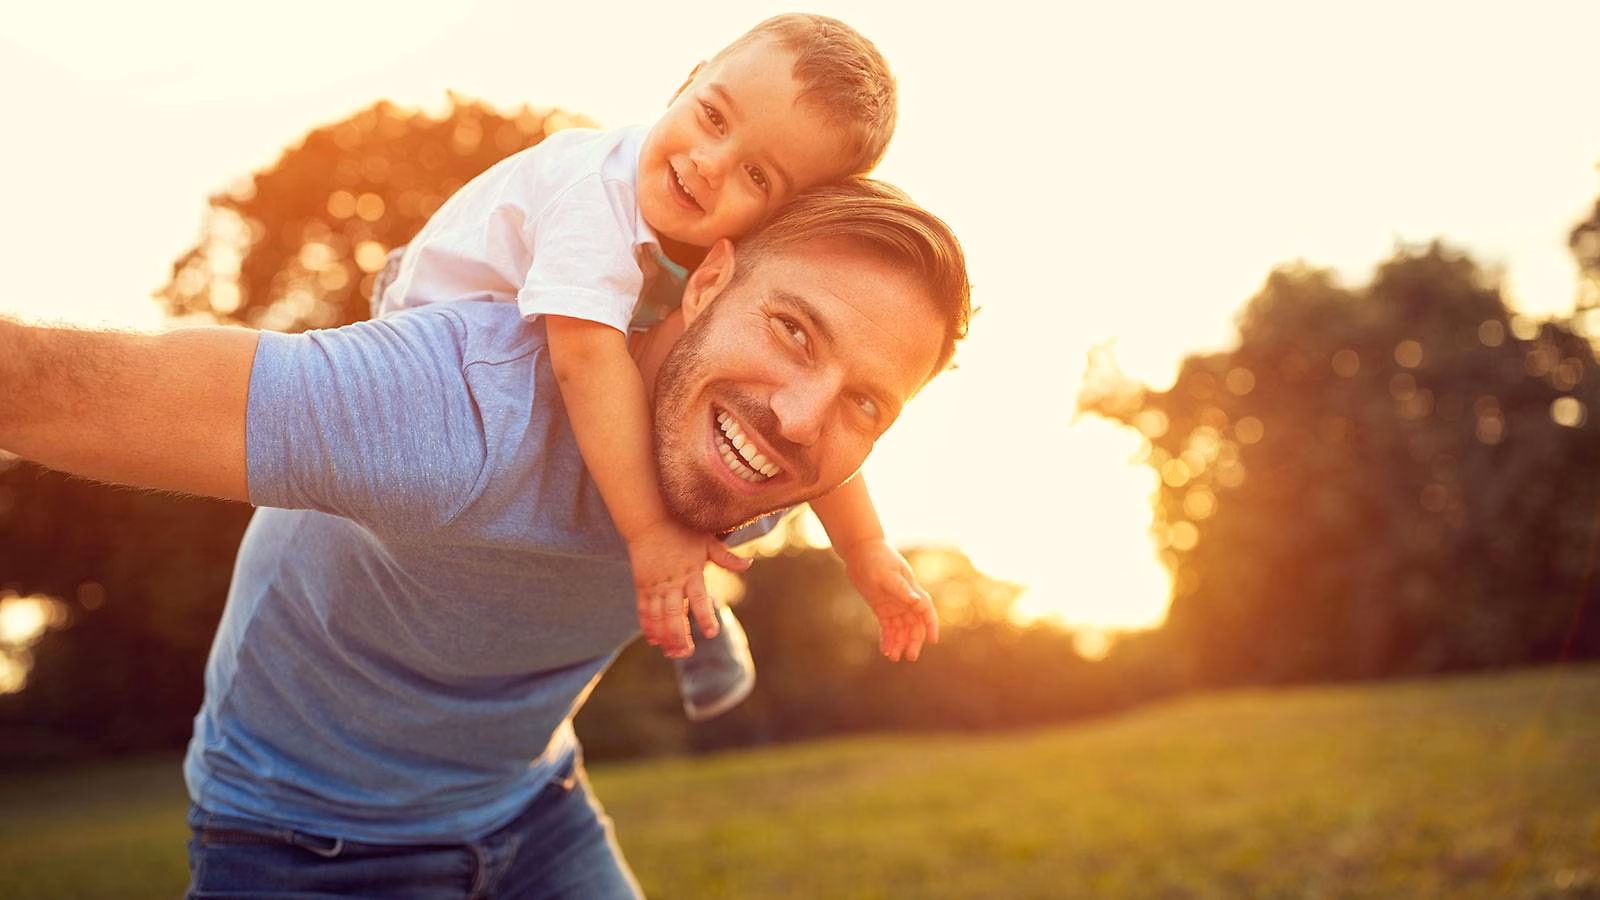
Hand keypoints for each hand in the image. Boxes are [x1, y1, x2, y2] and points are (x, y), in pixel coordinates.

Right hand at [628, 519, 751, 658]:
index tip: (711, 634)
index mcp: (691, 572)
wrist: (650, 518)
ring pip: (658, 616)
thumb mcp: (708, 541)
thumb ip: (726, 558)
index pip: (700, 599)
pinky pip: (644, 609)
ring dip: (664, 636)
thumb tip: (749, 564)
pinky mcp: (642, 585)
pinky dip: (648, 626)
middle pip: (674, 614)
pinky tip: (654, 640)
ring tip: (671, 653)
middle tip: (686, 654)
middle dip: (680, 636)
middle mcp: (672, 581)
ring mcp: (655, 584)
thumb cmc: (683, 529)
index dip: (705, 617)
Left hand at [838, 539, 938, 661]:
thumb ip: (902, 589)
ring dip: (899, 643)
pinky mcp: (882, 608)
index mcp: (911, 591)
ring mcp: (894, 604)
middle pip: (915, 624)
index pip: (926, 611)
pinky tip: (884, 649)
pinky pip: (888, 627)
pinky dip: (888, 638)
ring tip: (892, 657)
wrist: (860, 550)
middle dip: (914, 641)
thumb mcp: (887, 575)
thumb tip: (917, 602)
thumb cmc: (876, 559)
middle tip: (909, 657)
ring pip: (901, 629)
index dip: (931, 626)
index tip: (932, 641)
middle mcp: (905, 600)